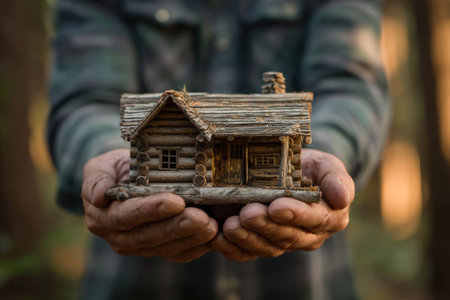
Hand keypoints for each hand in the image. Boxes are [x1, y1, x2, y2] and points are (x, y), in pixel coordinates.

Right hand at [81, 149, 217, 262]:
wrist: (121, 183)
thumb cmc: (113, 171)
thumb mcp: (100, 168)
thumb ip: (97, 180)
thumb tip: (97, 196)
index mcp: (103, 217)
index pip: (128, 215)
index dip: (152, 209)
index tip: (176, 201)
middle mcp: (119, 237)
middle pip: (151, 235)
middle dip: (178, 226)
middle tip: (202, 218)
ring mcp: (140, 247)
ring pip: (167, 247)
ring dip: (191, 237)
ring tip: (212, 225)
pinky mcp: (157, 250)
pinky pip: (178, 254)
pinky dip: (196, 247)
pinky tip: (212, 237)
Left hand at [212, 149, 354, 261]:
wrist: (290, 171)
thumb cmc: (311, 168)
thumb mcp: (327, 165)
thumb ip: (336, 179)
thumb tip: (342, 198)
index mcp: (328, 217)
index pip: (315, 220)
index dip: (296, 215)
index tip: (277, 206)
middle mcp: (307, 235)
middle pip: (288, 235)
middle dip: (266, 225)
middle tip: (248, 213)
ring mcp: (282, 242)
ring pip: (267, 247)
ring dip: (248, 238)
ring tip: (231, 225)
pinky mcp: (260, 244)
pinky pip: (247, 253)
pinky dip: (232, 248)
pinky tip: (219, 238)